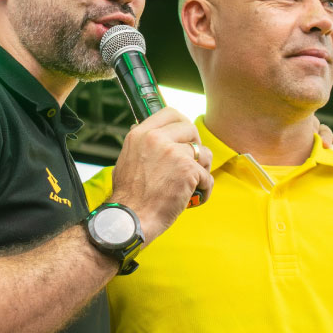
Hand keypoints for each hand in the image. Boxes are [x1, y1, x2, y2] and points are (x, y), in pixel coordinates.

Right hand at [110, 108, 212, 241]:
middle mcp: (157, 139)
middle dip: (195, 146)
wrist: (131, 219)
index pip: (170, 113)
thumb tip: (138, 126)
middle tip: (192, 163)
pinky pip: (207, 177)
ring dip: (202, 169)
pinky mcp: (188, 171)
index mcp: (141, 134)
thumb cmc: (129, 196)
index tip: (186, 135)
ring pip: (203, 153)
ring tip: (193, 183)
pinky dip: (204, 189)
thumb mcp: (126, 159)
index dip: (182, 123)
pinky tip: (194, 198)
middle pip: (191, 129)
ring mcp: (174, 153)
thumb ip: (139, 143)